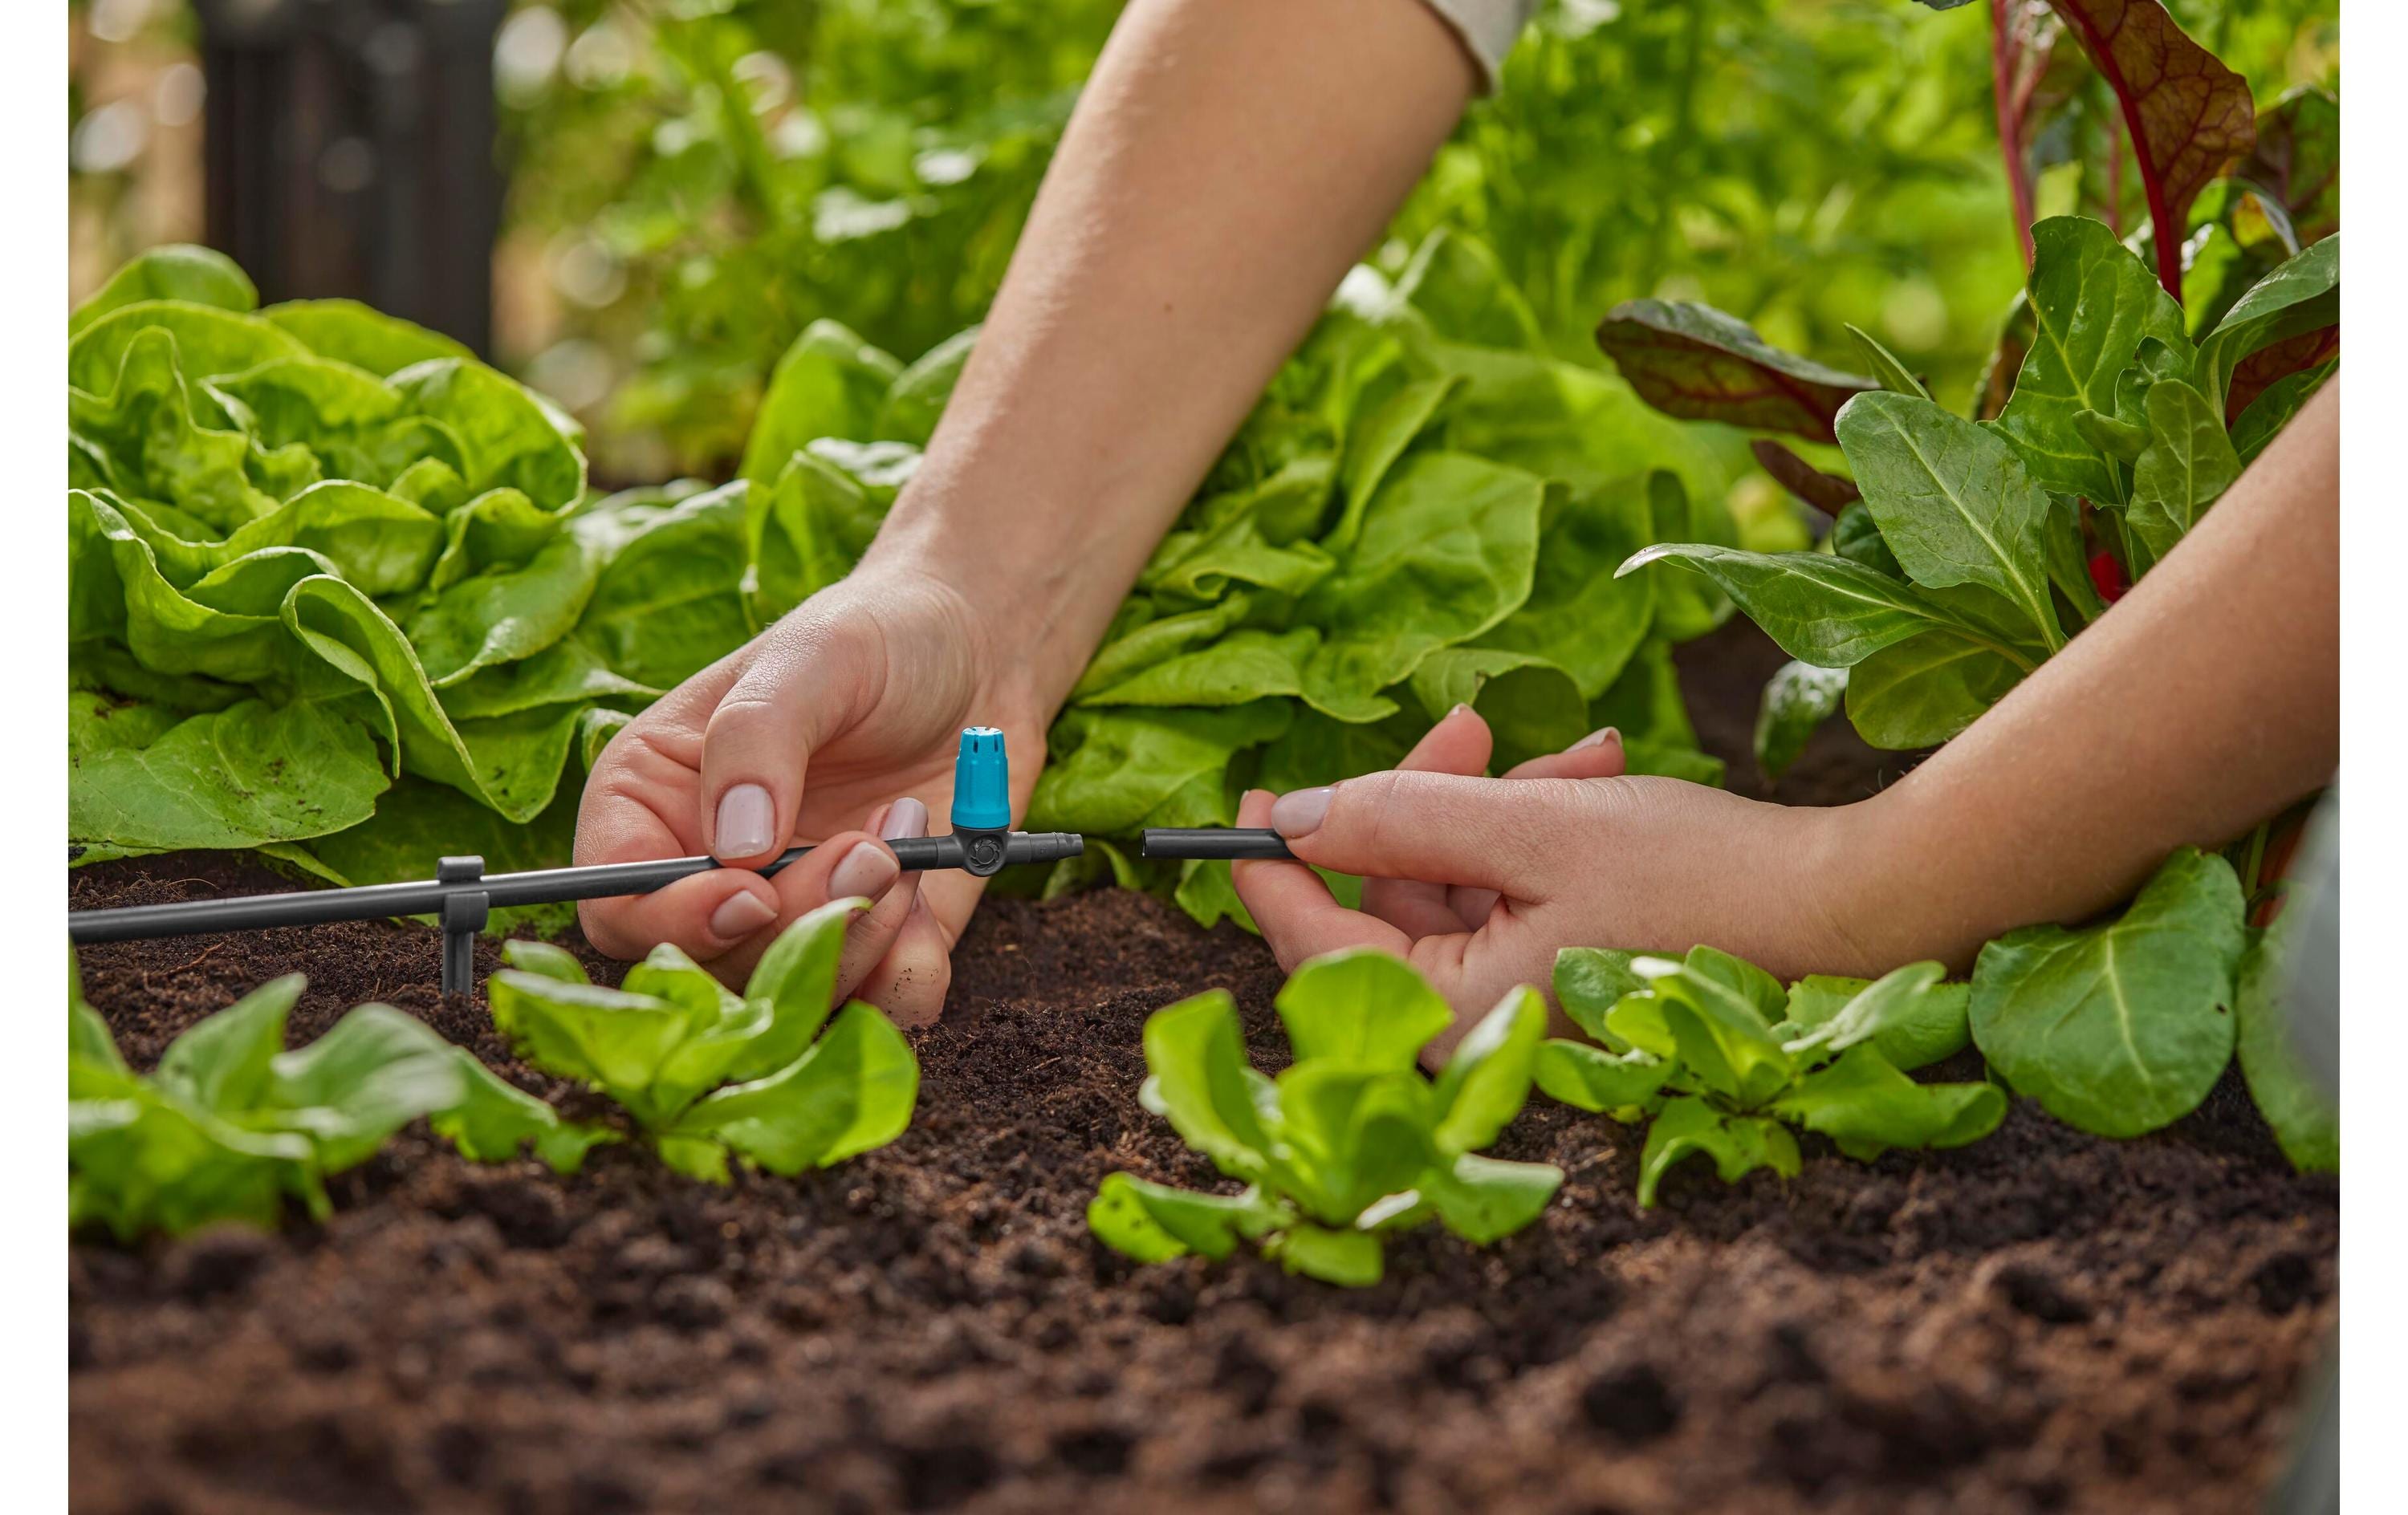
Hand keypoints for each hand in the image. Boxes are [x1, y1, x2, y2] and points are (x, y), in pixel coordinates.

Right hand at [574, 561, 1046, 1023]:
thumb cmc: (876, 639)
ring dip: (858, 942)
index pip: (616, 904)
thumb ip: (757, 741)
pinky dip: (908, 968)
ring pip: (792, 996)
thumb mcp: (812, 658)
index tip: (751, 893)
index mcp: (651, 803)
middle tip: (871, 850)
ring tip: (907, 842)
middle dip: (796, 925)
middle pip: (709, 967)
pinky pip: (878, 1005)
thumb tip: (734, 850)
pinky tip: (930, 890)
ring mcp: (791, 919)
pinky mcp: (870, 945)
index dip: (675, 919)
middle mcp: (708, 877)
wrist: (980, 655)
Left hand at [1230, 705, 1864, 1059]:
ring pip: (1455, 886)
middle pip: (1388, 903)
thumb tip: (1290, 816)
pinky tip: (1594, 775)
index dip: (1271, 862)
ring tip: (1574, 757)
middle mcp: (1478, 1025)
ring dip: (1497, 805)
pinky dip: (1536, 829)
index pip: (1314, 939)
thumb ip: (1399, 818)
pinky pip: (1510, 893)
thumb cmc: (1695, 877)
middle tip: (1466, 726)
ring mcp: (1523, 1000)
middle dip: (1425, 801)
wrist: (1844, 910)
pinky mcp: (1564, 970)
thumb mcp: (1532, 826)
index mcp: (1453, 1015)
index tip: (1249, 794)